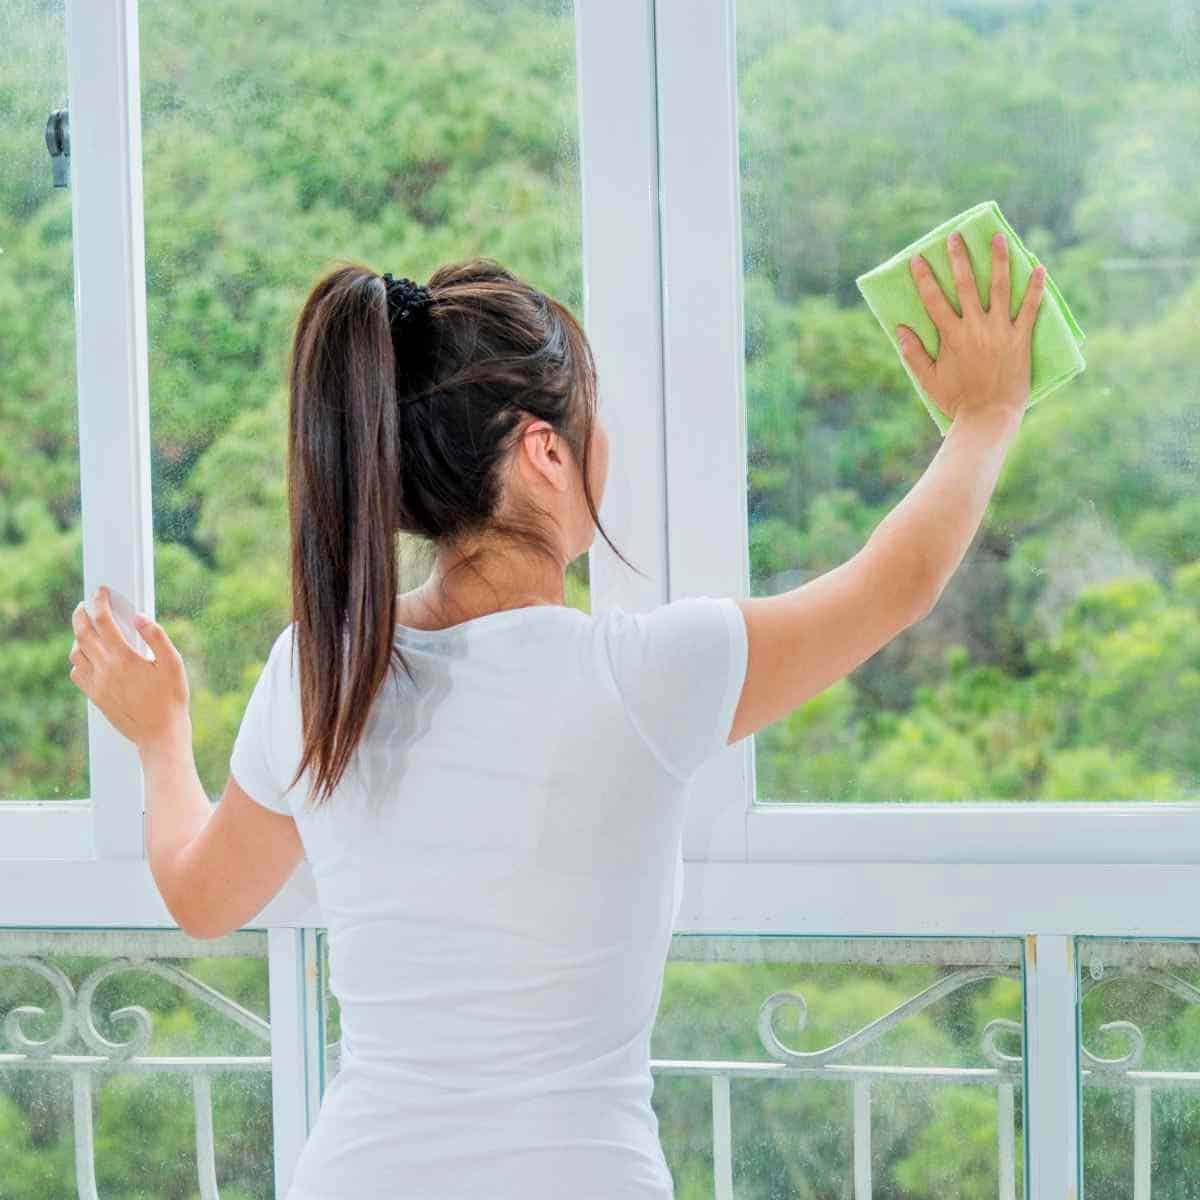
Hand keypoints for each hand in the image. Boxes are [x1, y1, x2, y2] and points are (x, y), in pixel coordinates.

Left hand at [69, 586, 190, 753]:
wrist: (159, 735)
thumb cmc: (171, 699)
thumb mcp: (173, 664)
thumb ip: (157, 637)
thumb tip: (140, 616)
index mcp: (124, 658)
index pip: (103, 621)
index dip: (99, 602)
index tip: (101, 592)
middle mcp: (105, 669)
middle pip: (82, 634)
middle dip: (81, 615)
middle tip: (85, 604)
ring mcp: (97, 684)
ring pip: (76, 653)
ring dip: (78, 637)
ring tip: (88, 630)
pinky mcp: (95, 697)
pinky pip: (77, 673)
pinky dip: (79, 660)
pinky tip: (91, 658)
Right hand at [896, 231, 1046, 427]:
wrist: (989, 416)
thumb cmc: (956, 400)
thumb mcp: (928, 379)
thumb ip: (914, 354)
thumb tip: (900, 329)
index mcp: (951, 336)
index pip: (934, 299)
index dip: (925, 278)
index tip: (918, 259)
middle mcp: (976, 327)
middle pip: (965, 285)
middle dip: (959, 258)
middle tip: (955, 237)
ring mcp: (1001, 330)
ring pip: (999, 288)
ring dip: (998, 260)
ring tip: (997, 238)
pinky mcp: (1021, 339)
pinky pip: (1031, 308)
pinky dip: (1035, 288)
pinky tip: (1039, 268)